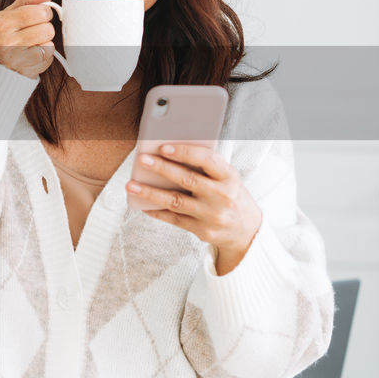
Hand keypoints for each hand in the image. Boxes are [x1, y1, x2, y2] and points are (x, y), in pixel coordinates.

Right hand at [0, 0, 56, 78]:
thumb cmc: (0, 36)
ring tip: (31, 44)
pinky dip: (44, 56)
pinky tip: (31, 55)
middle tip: (33, 31)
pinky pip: (48, 58)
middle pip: (48, 28)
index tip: (37, 16)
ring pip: (50, 44)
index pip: (40, 12)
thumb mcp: (8, 14)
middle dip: (44, 28)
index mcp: (2, 22)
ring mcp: (16, 59)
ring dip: (44, 43)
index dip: (44, 13)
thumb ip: (28, 0)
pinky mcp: (25, 71)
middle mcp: (8, 41)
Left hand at [126, 143, 262, 272]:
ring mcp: (211, 215)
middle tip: (142, 159)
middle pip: (187, 179)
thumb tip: (168, 153)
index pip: (207, 160)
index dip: (185, 152)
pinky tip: (142, 204)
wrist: (247, 231)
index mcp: (229, 177)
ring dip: (150, 193)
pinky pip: (173, 219)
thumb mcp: (227, 178)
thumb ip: (206, 166)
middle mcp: (222, 196)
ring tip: (131, 184)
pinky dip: (156, 211)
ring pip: (175, 201)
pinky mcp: (202, 231)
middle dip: (162, 168)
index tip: (164, 147)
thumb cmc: (230, 195)